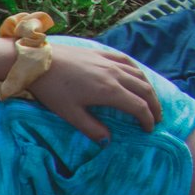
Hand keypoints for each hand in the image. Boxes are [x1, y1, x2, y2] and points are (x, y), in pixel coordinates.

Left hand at [30, 43, 161, 140]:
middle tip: (156, 118)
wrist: (37, 61)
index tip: (148, 129)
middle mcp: (116, 75)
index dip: (147, 119)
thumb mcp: (69, 113)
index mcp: (110, 91)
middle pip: (144, 90)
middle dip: (154, 106)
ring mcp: (110, 62)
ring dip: (148, 89)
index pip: (138, 107)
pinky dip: (137, 71)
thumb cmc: (52, 89)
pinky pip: (127, 61)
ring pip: (139, 75)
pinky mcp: (102, 53)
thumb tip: (107, 140)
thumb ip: (90, 128)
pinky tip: (137, 76)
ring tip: (151, 100)